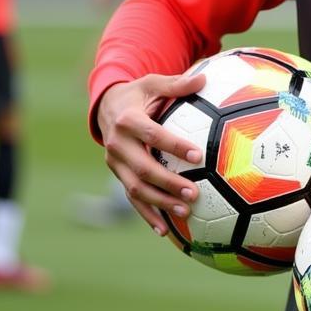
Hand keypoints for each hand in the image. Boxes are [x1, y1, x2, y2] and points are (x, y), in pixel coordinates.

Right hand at [96, 72, 206, 232]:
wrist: (106, 106)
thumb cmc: (138, 94)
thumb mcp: (153, 83)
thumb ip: (177, 84)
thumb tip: (203, 80)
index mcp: (127, 120)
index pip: (152, 135)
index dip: (174, 146)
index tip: (197, 156)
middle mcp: (117, 144)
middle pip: (143, 168)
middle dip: (168, 183)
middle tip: (193, 193)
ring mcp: (115, 162)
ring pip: (136, 188)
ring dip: (160, 202)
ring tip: (185, 211)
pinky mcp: (117, 174)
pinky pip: (132, 198)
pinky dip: (147, 215)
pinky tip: (165, 230)